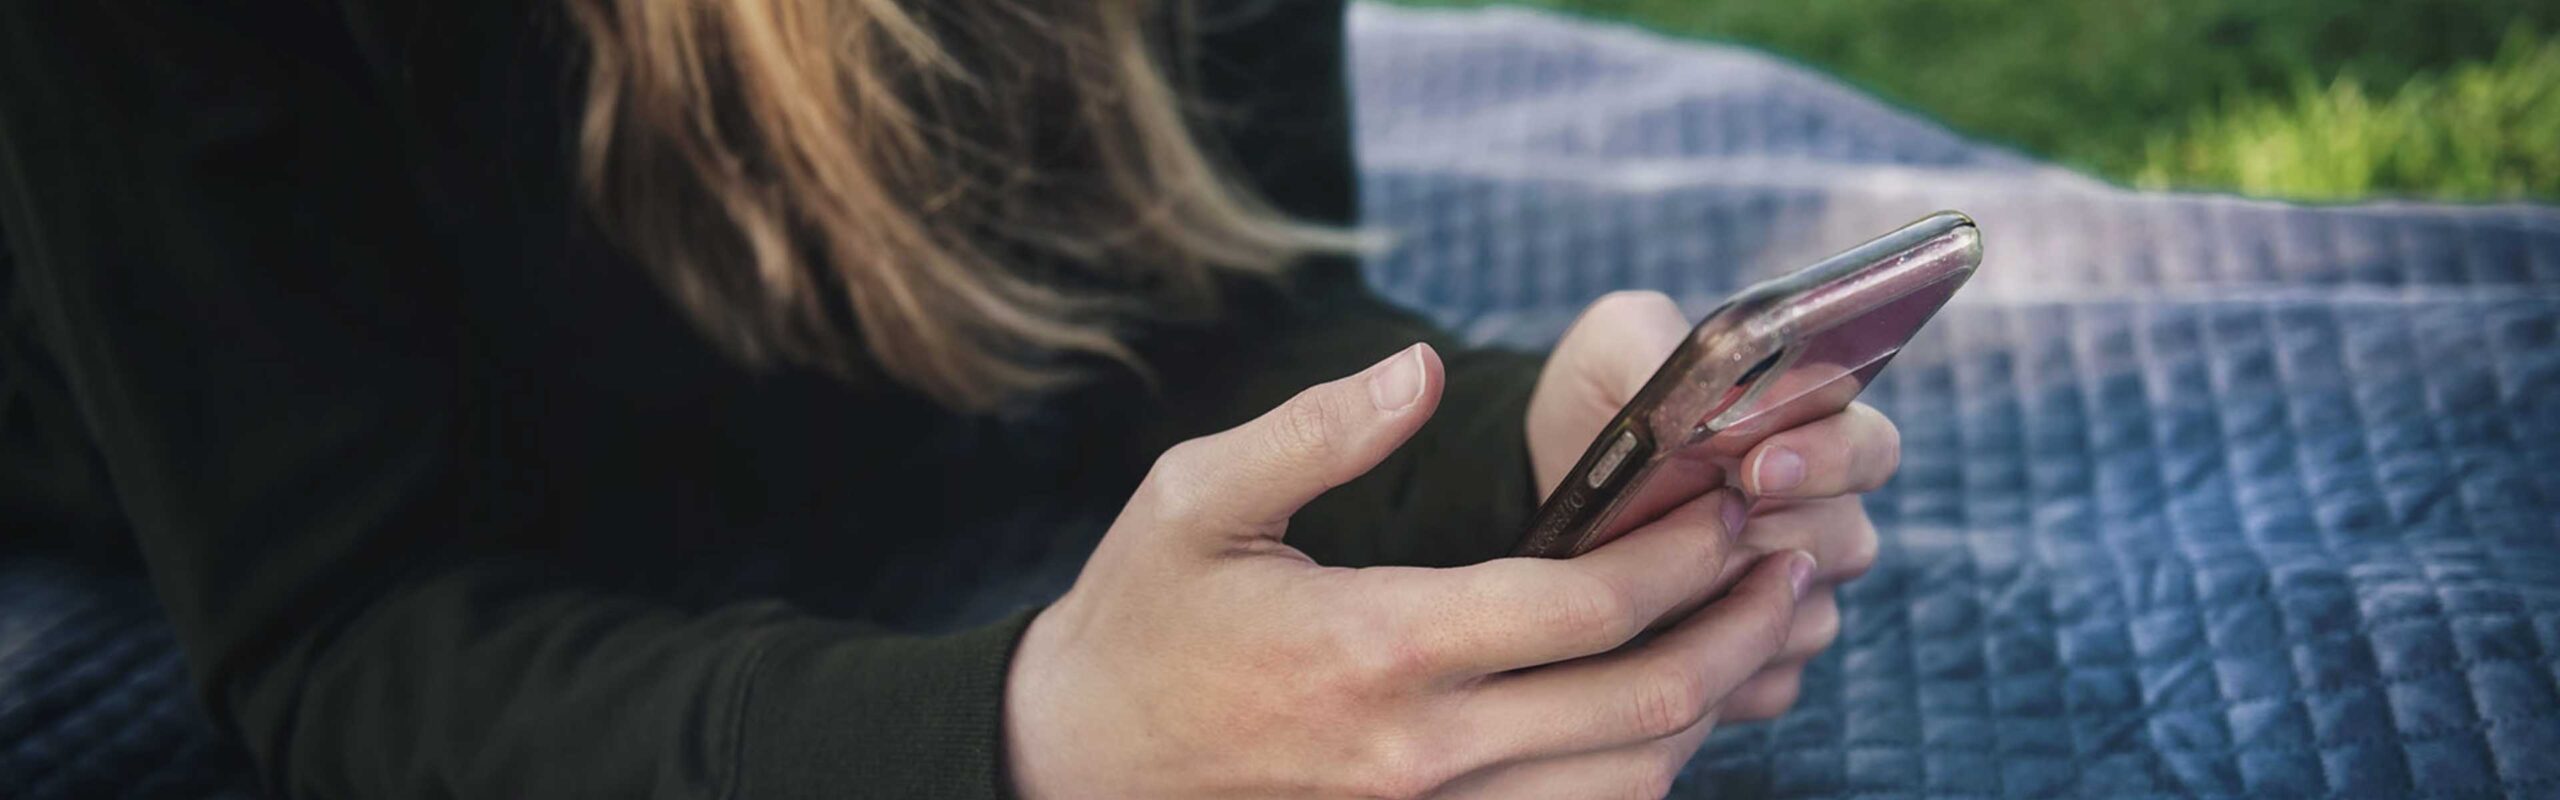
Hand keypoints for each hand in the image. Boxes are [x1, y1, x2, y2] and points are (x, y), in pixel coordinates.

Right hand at [1006, 344, 1815, 798]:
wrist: (1073, 766)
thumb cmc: (1136, 620)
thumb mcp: (1193, 499)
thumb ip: (1316, 429)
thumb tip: (1423, 365)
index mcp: (1375, 645)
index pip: (1580, 607)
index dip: (1680, 554)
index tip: (1734, 504)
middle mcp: (1417, 749)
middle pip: (1636, 705)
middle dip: (1734, 628)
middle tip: (1791, 562)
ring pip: (1623, 785)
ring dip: (1708, 709)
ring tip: (1754, 635)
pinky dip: (1639, 774)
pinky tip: (1664, 714)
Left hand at [1524, 291, 1897, 720]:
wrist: (1541, 485)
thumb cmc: (1597, 403)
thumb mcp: (1614, 345)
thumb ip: (1665, 343)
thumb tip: (1726, 398)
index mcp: (1812, 433)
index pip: (1870, 448)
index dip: (1828, 457)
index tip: (1758, 463)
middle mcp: (1822, 517)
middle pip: (1844, 540)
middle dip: (1766, 532)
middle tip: (1702, 523)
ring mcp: (1796, 596)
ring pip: (1805, 618)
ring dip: (1730, 601)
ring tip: (1655, 580)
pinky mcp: (1760, 665)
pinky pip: (1766, 680)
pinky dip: (1713, 664)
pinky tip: (1654, 640)